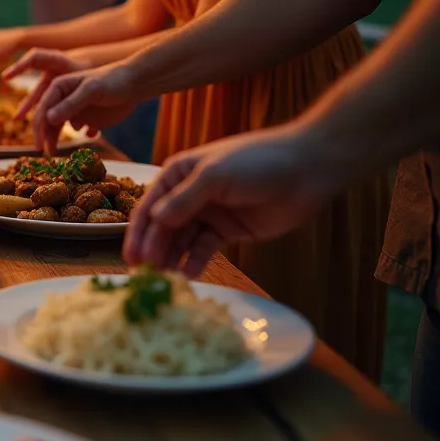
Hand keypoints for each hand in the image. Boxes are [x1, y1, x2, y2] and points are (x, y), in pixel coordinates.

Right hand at [29, 62, 140, 154]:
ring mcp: (75, 110)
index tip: (39, 146)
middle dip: (46, 137)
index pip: (42, 109)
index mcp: (58, 88)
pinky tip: (93, 132)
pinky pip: (78, 131)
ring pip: (60, 128)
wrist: (134, 83)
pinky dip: (82, 135)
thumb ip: (71, 104)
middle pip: (48, 121)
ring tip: (60, 153)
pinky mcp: (87, 119)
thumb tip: (48, 119)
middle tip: (48, 154)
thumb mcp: (91, 90)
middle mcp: (63, 99)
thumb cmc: (112, 80)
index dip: (38, 128)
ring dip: (59, 140)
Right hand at [124, 126, 346, 276]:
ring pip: (182, 240)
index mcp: (179, 174)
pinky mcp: (229, 230)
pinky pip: (206, 248)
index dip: (138, 232)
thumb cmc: (258, 161)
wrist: (308, 169)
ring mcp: (210, 213)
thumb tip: (155, 220)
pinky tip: (189, 273)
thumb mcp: (215, 176)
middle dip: (154, 249)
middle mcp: (189, 194)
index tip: (131, 256)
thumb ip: (184, 200)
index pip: (150, 206)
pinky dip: (196, 260)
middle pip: (164, 226)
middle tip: (146, 274)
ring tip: (166, 279)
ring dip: (172, 257)